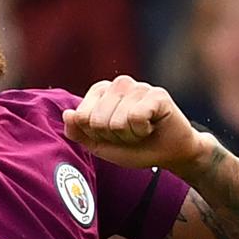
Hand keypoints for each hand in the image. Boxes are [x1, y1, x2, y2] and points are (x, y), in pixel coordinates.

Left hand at [63, 76, 205, 172]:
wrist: (170, 154)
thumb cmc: (136, 147)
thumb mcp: (101, 145)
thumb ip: (79, 132)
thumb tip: (67, 115)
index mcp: (101, 91)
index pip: (82, 117)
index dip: (97, 135)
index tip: (113, 135)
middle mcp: (119, 84)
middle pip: (98, 121)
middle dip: (114, 137)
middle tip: (130, 134)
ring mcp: (138, 87)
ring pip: (117, 122)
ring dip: (130, 136)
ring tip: (142, 131)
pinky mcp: (157, 94)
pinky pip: (136, 118)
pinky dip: (143, 131)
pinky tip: (152, 126)